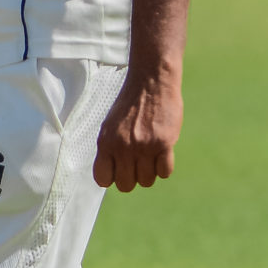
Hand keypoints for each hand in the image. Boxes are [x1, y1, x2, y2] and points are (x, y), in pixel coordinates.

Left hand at [94, 69, 181, 192]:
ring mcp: (144, 146)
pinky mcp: (164, 143)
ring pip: (147, 181)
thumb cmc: (131, 104)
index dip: (113, 177)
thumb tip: (111, 176)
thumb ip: (109, 149)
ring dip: (150, 172)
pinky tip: (163, 152)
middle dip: (133, 177)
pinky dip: (164, 167)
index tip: (120, 169)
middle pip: (126, 185)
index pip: (103, 179)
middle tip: (138, 162)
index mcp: (105, 142)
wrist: (151, 81)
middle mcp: (122, 146)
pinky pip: (164, 172)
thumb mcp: (110, 126)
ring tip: (151, 154)